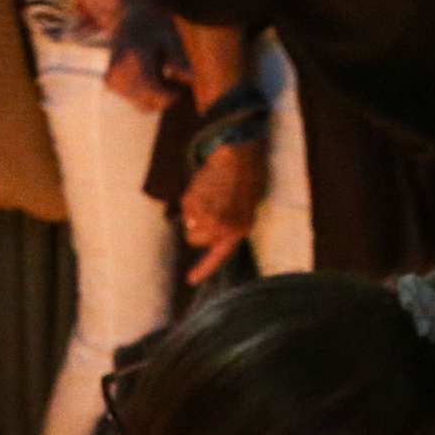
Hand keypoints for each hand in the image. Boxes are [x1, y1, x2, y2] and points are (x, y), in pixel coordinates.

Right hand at [100, 0, 188, 110]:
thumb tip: (192, 77)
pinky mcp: (111, 84)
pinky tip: (148, 73)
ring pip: (142, 104)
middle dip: (164, 95)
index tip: (180, 81)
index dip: (174, 93)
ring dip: (155, 94)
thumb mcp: (170, 37)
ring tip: (159, 70)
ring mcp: (114, 82)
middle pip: (150, 104)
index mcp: (135, 64)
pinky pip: (134, 99)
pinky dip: (144, 92)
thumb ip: (180, 59)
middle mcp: (121, 76)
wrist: (126, 17)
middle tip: (171, 75)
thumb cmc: (153, 25)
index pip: (158, 95)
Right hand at [181, 140, 267, 284]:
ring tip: (211, 197)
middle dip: (199, 229)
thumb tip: (215, 237)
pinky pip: (185, 209)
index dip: (204, 270)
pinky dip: (192, 201)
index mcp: (237, 231)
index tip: (190, 280)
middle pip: (195, 240)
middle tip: (211, 212)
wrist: (238, 154)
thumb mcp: (249, 209)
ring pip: (188, 224)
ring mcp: (202, 216)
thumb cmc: (248, 179)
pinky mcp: (190, 202)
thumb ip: (233, 226)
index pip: (217, 257)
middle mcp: (218, 228)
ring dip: (195, 214)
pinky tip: (205, 189)